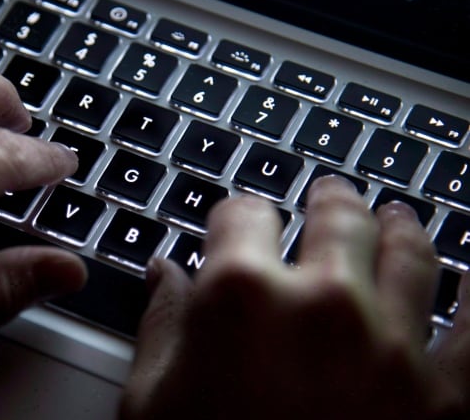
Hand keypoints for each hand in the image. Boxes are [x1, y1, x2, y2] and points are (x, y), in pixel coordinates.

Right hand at [121, 176, 468, 418]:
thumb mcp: (150, 403)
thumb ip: (159, 325)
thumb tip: (163, 275)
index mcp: (240, 299)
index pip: (241, 214)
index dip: (236, 213)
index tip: (238, 219)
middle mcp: (322, 306)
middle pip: (335, 217)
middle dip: (328, 199)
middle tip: (330, 193)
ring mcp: (392, 349)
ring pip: (411, 252)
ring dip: (402, 227)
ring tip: (398, 217)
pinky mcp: (445, 399)